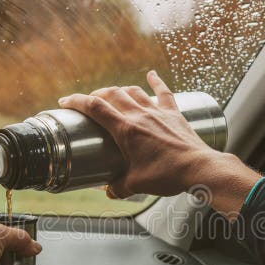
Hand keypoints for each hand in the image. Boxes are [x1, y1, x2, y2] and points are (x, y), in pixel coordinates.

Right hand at [58, 71, 259, 214]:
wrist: (198, 168)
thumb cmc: (168, 175)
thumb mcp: (136, 184)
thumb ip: (118, 187)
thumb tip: (108, 190)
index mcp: (126, 130)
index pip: (95, 107)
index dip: (77, 101)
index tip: (65, 102)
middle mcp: (140, 115)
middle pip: (112, 94)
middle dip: (96, 95)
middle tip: (88, 102)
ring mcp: (157, 112)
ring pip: (133, 91)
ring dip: (120, 90)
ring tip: (111, 94)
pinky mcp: (173, 113)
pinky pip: (163, 92)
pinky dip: (155, 81)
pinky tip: (151, 74)